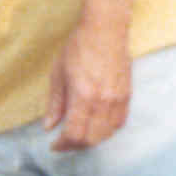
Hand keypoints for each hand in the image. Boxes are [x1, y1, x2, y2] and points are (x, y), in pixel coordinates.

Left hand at [43, 23, 131, 151]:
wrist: (105, 30)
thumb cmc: (78, 48)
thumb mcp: (58, 74)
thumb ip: (55, 103)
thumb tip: (49, 126)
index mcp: (83, 96)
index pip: (75, 133)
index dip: (63, 145)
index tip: (54, 145)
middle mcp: (103, 102)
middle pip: (92, 138)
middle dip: (75, 146)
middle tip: (64, 143)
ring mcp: (118, 99)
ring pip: (107, 134)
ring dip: (91, 140)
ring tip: (78, 136)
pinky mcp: (127, 95)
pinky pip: (119, 123)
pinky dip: (107, 131)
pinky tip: (97, 127)